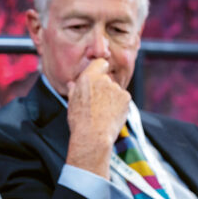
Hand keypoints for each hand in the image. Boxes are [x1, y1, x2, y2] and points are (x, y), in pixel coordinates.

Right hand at [65, 58, 130, 178]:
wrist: (93, 136)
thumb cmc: (79, 121)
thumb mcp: (71, 102)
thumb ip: (74, 89)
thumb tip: (72, 84)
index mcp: (88, 77)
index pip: (101, 62)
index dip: (100, 69)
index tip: (99, 78)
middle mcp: (103, 79)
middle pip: (107, 78)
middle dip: (104, 87)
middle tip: (98, 103)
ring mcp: (116, 88)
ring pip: (115, 90)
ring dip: (112, 97)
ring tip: (103, 112)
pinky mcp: (126, 97)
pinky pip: (123, 98)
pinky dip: (119, 105)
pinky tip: (112, 114)